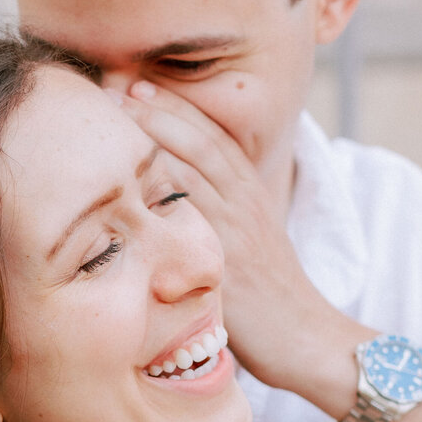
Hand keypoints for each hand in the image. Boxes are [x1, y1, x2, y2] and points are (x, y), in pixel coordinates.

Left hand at [121, 82, 362, 411]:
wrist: (306, 339)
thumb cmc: (272, 299)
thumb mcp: (250, 246)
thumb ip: (220, 217)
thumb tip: (176, 200)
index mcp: (252, 196)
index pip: (213, 137)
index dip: (176, 107)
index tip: (138, 84)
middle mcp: (246, 204)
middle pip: (201, 140)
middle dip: (158, 107)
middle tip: (115, 82)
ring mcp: (236, 229)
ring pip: (198, 165)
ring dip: (156, 131)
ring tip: (118, 106)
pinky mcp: (226, 260)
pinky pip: (195, 213)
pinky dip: (166, 184)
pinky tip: (135, 167)